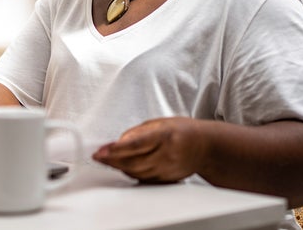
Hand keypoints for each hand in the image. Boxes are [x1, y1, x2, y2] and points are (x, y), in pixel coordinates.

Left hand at [92, 117, 207, 182]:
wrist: (205, 147)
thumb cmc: (183, 131)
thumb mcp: (159, 123)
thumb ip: (137, 132)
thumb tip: (117, 142)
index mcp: (165, 136)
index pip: (136, 145)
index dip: (116, 150)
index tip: (100, 151)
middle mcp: (167, 155)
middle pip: (133, 162)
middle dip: (111, 160)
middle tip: (97, 156)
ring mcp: (167, 169)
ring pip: (136, 173)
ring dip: (118, 167)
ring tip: (106, 159)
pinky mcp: (166, 179)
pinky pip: (143, 179)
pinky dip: (130, 172)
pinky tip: (122, 166)